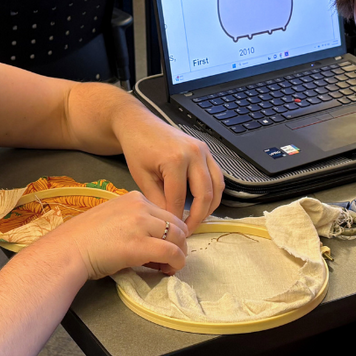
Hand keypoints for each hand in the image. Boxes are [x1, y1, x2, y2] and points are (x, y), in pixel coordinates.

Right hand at [40, 191, 188, 279]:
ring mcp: (141, 224)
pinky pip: (172, 253)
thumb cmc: (84, 239)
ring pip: (178, 237)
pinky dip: (176, 263)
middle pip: (176, 223)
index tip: (165, 246)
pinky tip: (169, 270)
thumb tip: (155, 242)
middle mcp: (140, 206)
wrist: (68, 250)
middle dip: (179, 243)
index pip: (165, 213)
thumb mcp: (113, 219)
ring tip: (170, 266)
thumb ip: (136, 224)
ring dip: (179, 254)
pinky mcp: (141, 245)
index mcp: (133, 198)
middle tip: (171, 259)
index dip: (170, 232)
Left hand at [115, 111, 224, 225]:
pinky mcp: (206, 150)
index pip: (179, 199)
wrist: (139, 124)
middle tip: (188, 231)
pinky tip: (203, 204)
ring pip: (217, 186)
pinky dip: (213, 192)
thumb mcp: (142, 177)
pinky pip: (217, 176)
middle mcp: (194, 154)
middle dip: (198, 217)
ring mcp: (203, 150)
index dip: (176, 218)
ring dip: (210, 207)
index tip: (172, 230)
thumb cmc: (137, 147)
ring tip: (196, 220)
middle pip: (205, 195)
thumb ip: (157, 200)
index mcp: (175, 160)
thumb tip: (171, 220)